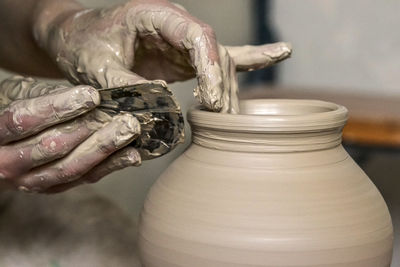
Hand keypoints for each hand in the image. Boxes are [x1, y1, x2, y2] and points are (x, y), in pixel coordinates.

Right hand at [0, 76, 140, 193]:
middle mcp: (6, 164)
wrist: (0, 147)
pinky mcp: (52, 188)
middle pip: (51, 147)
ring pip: (70, 168)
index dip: (58, 107)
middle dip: (91, 129)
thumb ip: (44, 96)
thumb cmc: (11, 113)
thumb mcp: (17, 95)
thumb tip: (89, 94)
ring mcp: (30, 181)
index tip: (91, 95)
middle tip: (123, 116)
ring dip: (104, 149)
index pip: (24, 120)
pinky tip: (132, 155)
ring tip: (130, 131)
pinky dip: (110, 167)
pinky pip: (83, 179)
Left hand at [33, 0, 291, 111]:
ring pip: (221, 62)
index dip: (211, 67)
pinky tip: (281, 53)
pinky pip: (220, 59)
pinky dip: (252, 59)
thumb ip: (127, 86)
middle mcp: (177, 25)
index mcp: (157, 15)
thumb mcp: (97, 67)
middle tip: (219, 118)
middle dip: (220, 86)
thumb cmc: (84, 45)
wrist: (77, 40)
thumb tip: (162, 108)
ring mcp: (184, 42)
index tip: (210, 99)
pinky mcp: (184, 59)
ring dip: (226, 90)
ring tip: (229, 117)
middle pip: (216, 52)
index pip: (199, 36)